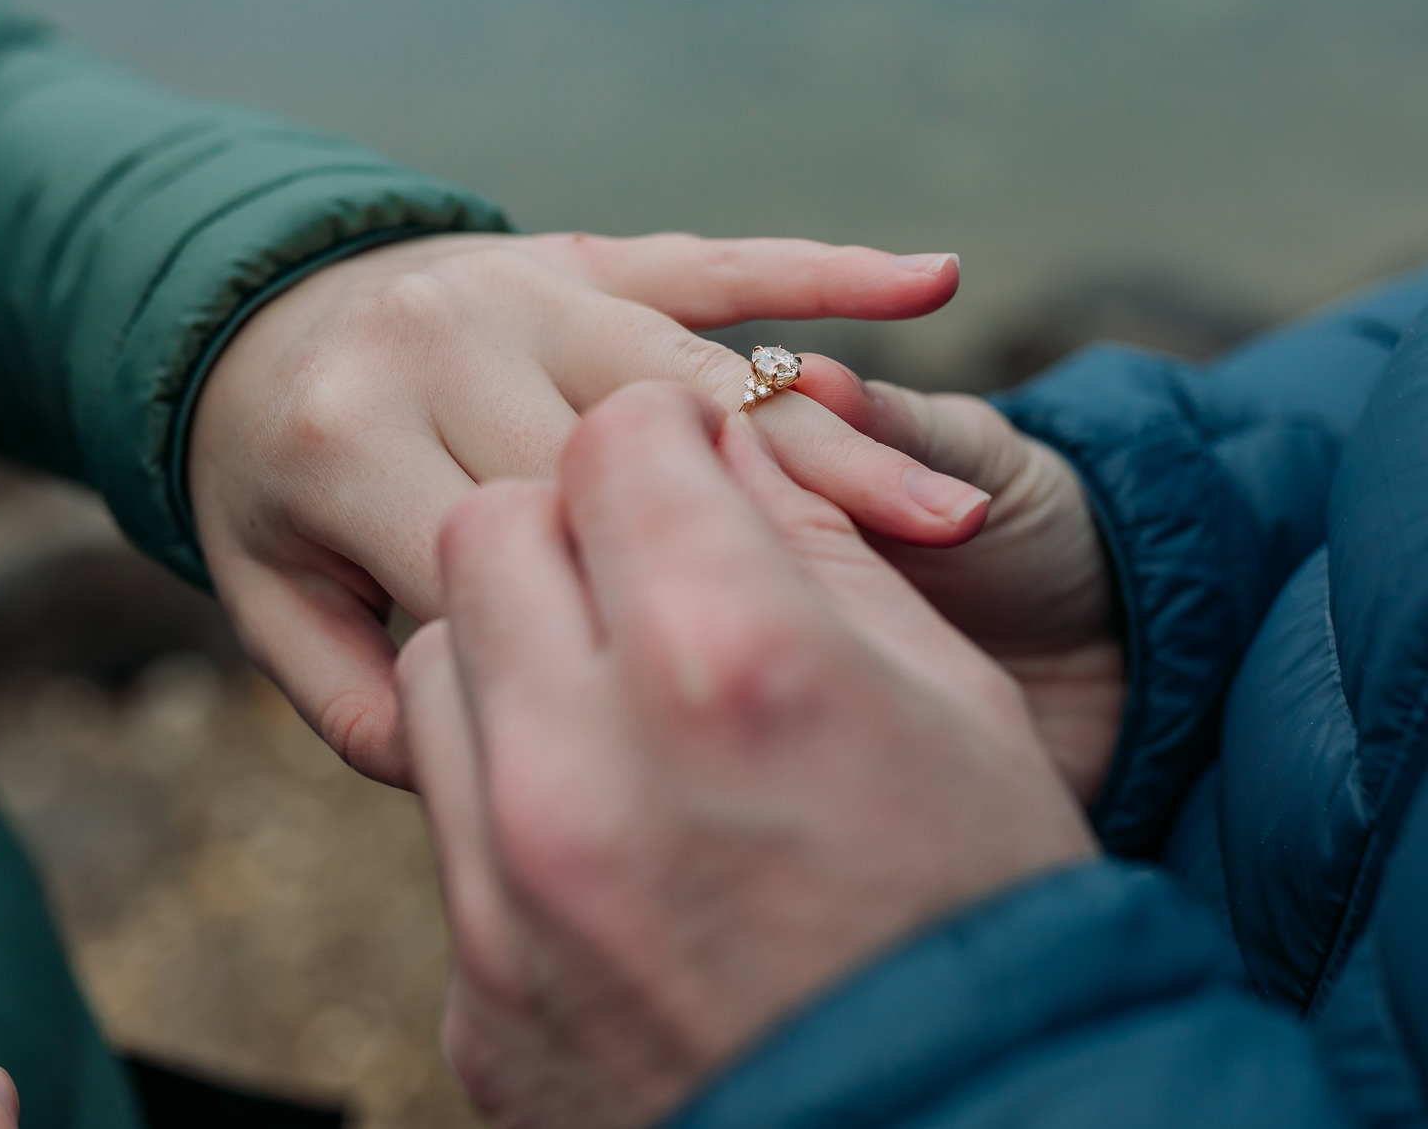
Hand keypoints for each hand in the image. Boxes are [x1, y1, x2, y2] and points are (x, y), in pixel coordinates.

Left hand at [189, 232, 992, 784]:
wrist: (242, 316)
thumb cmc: (278, 497)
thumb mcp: (273, 602)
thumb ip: (357, 698)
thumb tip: (469, 761)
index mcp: (355, 442)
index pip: (508, 558)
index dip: (615, 638)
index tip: (746, 719)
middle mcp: (449, 342)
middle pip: (628, 465)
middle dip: (770, 544)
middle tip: (911, 638)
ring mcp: (527, 283)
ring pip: (699, 370)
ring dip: (830, 446)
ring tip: (956, 521)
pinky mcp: (586, 253)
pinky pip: (714, 261)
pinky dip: (823, 271)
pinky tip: (932, 283)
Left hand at [398, 382, 1093, 1128]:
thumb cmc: (989, 907)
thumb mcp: (950, 697)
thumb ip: (816, 547)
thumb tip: (723, 450)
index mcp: (726, 658)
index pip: (612, 443)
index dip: (664, 434)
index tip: (691, 466)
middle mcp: (583, 764)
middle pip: (486, 532)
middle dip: (567, 522)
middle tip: (646, 570)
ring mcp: (510, 891)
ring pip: (439, 664)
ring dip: (519, 648)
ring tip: (624, 700)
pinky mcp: (479, 993)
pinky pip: (454, 819)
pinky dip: (517, 787)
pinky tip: (619, 832)